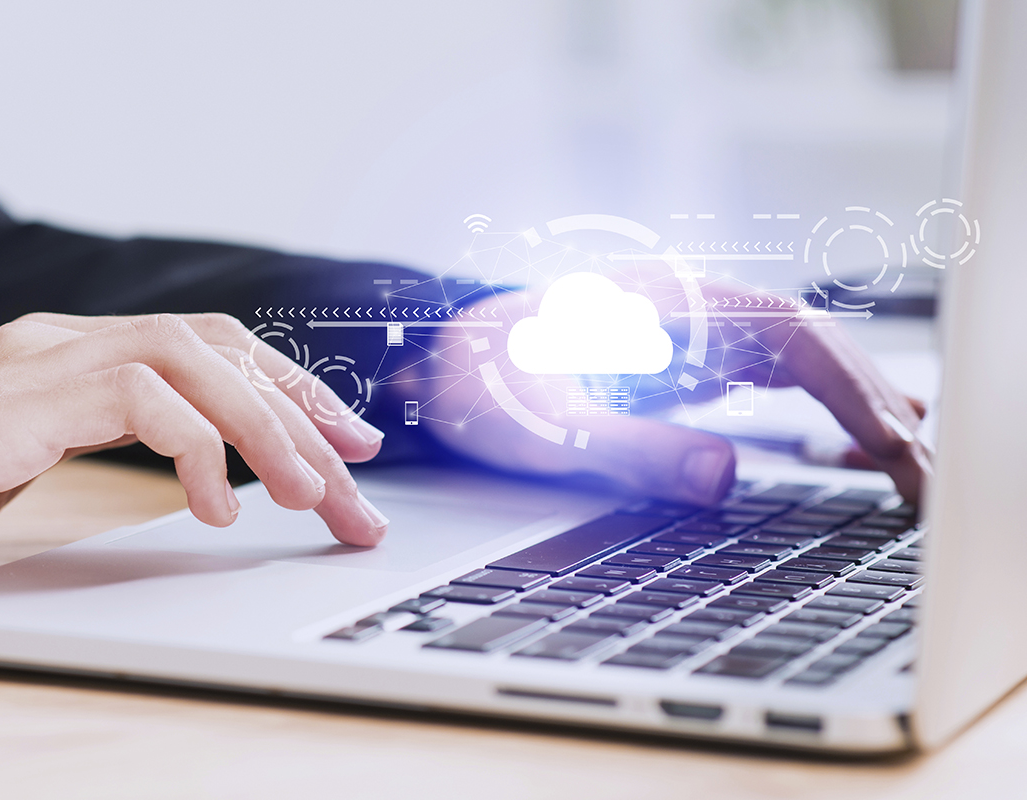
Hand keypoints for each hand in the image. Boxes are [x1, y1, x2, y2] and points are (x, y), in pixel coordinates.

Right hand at [0, 313, 387, 578]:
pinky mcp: (11, 402)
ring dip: (267, 431)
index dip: (289, 388)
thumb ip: (105, 439)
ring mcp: (36, 360)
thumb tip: (206, 467)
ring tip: (311, 497)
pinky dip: (194, 448)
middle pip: (220, 350)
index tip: (348, 440)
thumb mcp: (28, 455)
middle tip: (357, 485)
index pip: (211, 346)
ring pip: (193, 362)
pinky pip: (137, 400)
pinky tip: (215, 507)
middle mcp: (63, 339)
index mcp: (73, 349)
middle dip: (303, 416)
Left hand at [409, 281, 928, 506]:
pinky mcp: (678, 359)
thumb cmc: (478, 383)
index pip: (787, 334)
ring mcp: (685, 331)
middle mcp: (685, 308)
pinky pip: (767, 375)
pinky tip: (848, 436)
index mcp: (661, 306)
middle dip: (870, 403)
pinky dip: (816, 406)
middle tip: (922, 475)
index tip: (889, 443)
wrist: (436, 365)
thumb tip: (725, 475)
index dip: (847, 388)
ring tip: (911, 457)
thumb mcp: (542, 425)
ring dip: (853, 403)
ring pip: (796, 357)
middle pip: (807, 343)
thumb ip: (628, 447)